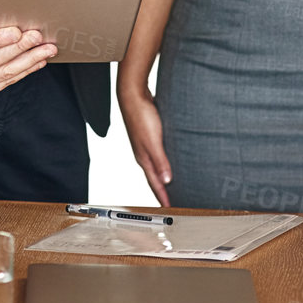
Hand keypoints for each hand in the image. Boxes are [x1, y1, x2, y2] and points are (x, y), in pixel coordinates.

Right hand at [118, 82, 172, 207]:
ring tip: (171, 185)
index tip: (170, 208)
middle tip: (171, 201)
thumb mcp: (153, 141)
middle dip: (162, 190)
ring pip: (155, 165)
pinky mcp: (148, 134)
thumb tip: (167, 181)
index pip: (155, 183)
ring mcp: (145, 144)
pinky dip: (162, 162)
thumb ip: (160, 161)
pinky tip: (168, 159)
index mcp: (143, 158)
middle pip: (154, 177)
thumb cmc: (141, 115)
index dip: (163, 196)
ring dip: (162, 176)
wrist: (132, 94)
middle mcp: (143, 154)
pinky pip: (157, 154)